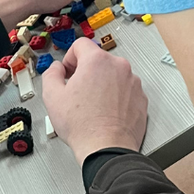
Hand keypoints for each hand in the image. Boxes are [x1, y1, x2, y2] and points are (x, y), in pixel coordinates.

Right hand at [42, 39, 147, 164]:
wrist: (107, 149)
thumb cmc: (83, 126)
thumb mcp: (52, 96)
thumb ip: (51, 73)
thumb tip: (56, 68)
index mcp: (97, 61)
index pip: (81, 44)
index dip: (70, 57)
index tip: (68, 71)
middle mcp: (118, 67)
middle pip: (98, 60)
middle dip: (86, 72)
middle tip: (77, 91)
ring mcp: (133, 82)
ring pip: (113, 75)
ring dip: (102, 84)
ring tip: (93, 105)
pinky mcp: (141, 98)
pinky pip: (125, 90)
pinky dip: (116, 97)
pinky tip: (106, 111)